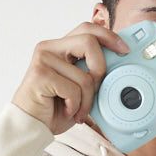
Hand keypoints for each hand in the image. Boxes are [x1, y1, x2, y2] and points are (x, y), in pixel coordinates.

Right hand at [11, 20, 129, 135]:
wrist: (31, 127)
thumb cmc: (55, 108)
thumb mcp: (79, 87)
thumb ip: (91, 72)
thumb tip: (117, 65)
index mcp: (60, 47)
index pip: (87, 29)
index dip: (109, 36)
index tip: (124, 50)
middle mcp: (49, 48)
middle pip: (89, 41)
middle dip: (101, 69)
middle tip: (96, 90)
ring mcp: (43, 60)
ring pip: (85, 75)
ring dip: (87, 100)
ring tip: (77, 110)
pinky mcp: (40, 75)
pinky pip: (73, 90)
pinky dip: (76, 106)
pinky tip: (67, 111)